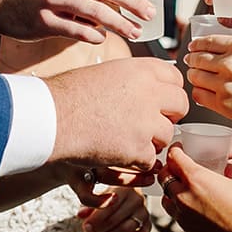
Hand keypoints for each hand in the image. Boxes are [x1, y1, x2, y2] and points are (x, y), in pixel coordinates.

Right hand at [46, 58, 187, 170]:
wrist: (51, 118)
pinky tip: (118, 153)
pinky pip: (151, 160)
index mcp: (142, 70)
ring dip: (151, 140)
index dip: (168, 92)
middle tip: (150, 123)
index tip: (161, 101)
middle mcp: (150, 93)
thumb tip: (153, 84)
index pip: (175, 78)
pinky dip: (136, 161)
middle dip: (168, 116)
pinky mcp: (138, 148)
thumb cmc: (69, 94)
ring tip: (126, 138)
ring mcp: (146, 122)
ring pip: (167, 135)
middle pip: (180, 105)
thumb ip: (134, 78)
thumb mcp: (107, 72)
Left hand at [79, 184, 152, 231]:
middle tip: (92, 231)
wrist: (118, 202)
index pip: (109, 206)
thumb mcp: (95, 200)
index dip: (96, 219)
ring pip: (127, 229)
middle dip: (101, 228)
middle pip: (116, 219)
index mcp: (124, 188)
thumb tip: (81, 215)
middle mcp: (137, 199)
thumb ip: (87, 207)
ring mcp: (144, 212)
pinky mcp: (148, 225)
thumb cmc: (105, 199)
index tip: (86, 226)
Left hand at [158, 146, 231, 231]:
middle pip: (164, 177)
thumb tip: (228, 168)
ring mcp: (183, 218)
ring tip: (183, 189)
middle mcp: (183, 197)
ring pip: (166, 199)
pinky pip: (178, 217)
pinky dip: (181, 210)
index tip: (178, 149)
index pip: (173, 158)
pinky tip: (195, 209)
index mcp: (196, 179)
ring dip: (171, 191)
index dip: (175, 150)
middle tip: (179, 167)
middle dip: (169, 170)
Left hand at [183, 34, 231, 130]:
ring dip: (195, 76)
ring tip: (199, 77)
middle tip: (192, 62)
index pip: (206, 42)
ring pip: (195, 76)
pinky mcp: (223, 104)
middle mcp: (229, 63)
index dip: (196, 45)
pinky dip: (199, 92)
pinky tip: (205, 91)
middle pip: (196, 59)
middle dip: (192, 60)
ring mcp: (224, 85)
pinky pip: (199, 95)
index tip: (194, 48)